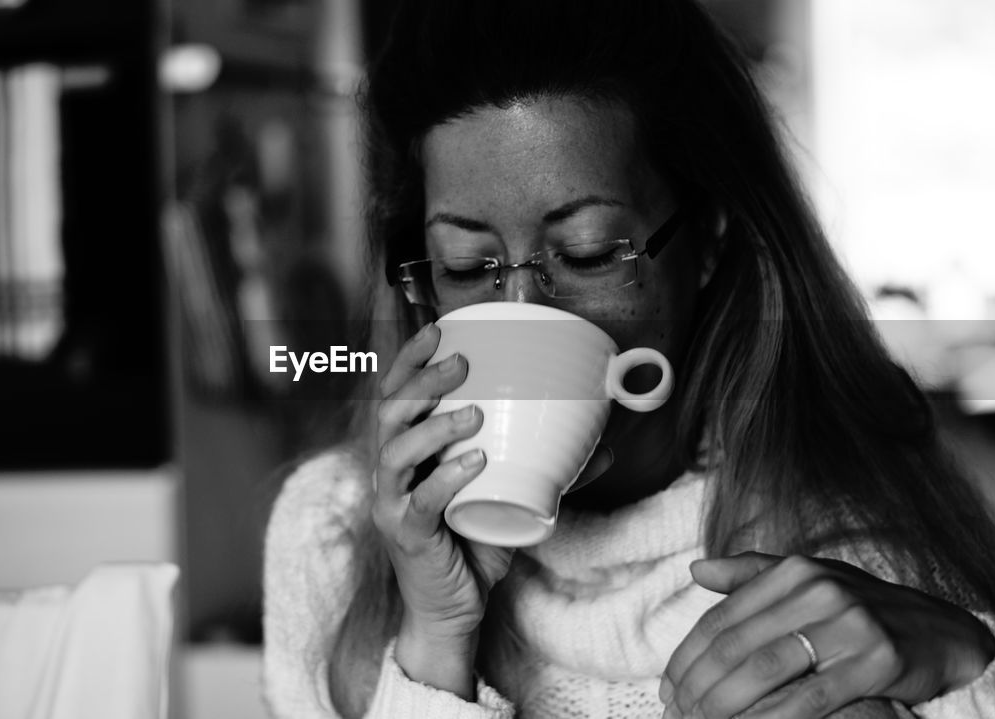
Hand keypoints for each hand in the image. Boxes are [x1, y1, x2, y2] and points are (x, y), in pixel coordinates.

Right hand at [372, 324, 513, 696]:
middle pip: (390, 413)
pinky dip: (447, 477)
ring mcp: (394, 503)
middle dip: (422, 381)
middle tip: (461, 364)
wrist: (452, 611)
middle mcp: (390, 473)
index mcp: (406, 454)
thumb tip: (605, 444)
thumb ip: (545, 468)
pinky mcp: (407, 534)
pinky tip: (475, 462)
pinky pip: (421, 500)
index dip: (410, 359)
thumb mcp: (509, 497)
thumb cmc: (473, 546)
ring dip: (435, 425)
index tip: (438, 329)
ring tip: (475, 414)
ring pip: (396, 451)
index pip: (395, 394)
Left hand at [660, 552, 994, 718]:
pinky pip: (811, 697)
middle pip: (736, 644)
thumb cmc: (862, 610)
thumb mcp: (810, 583)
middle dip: (698, 685)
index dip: (687, 656)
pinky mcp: (877, 659)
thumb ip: (751, 575)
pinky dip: (774, 718)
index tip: (667, 688)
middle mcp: (819, 589)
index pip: (722, 617)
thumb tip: (696, 570)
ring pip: (765, 669)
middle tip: (676, 714)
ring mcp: (850, 623)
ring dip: (724, 703)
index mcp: (794, 570)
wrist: (943, 633)